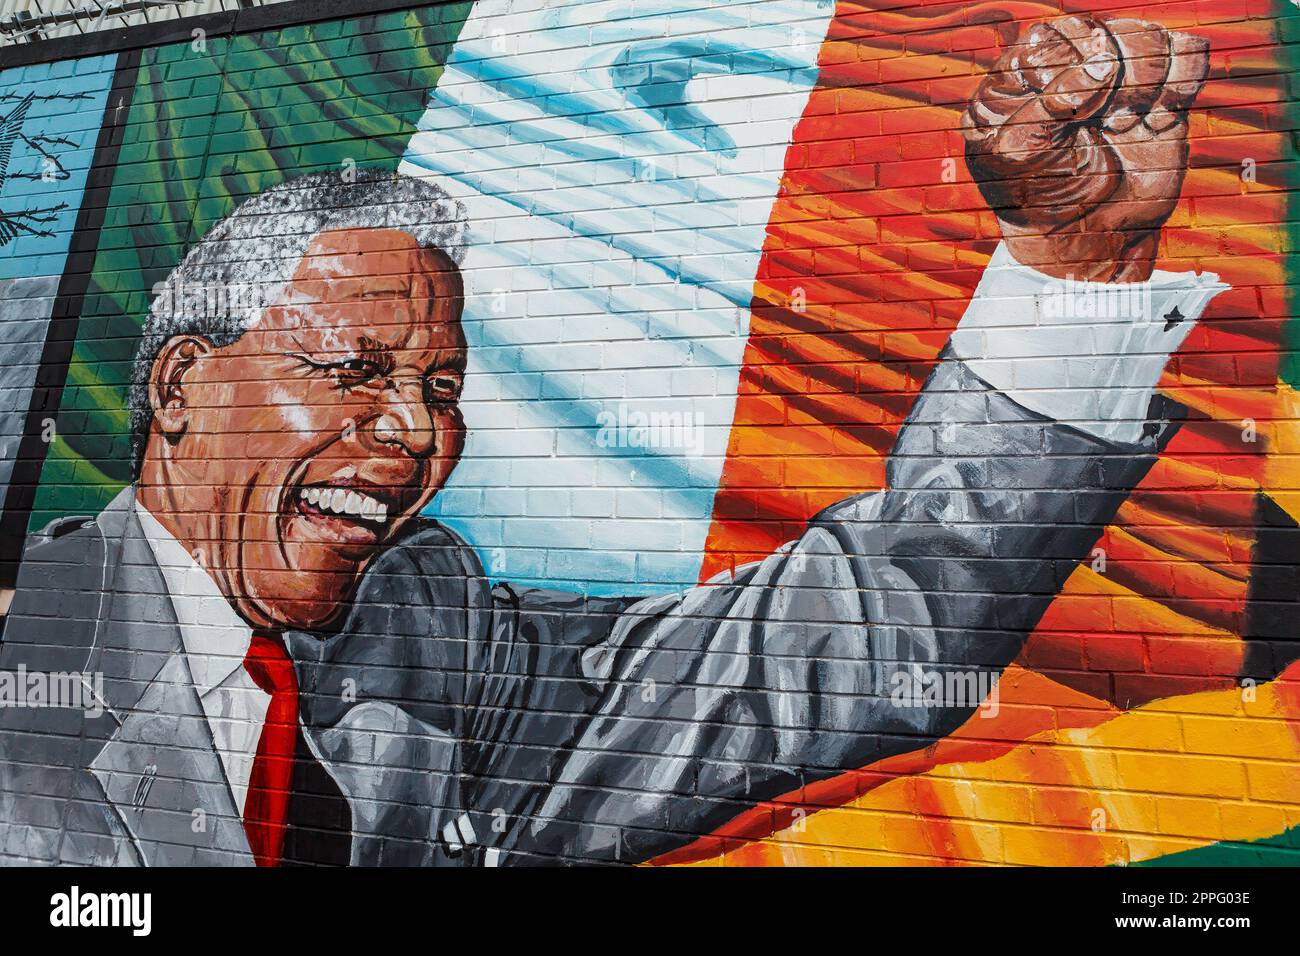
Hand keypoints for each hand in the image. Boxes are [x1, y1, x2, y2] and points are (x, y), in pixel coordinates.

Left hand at [962, 15, 1209, 281]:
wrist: (1089, 236)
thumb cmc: (1038, 198)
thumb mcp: (1021, 155)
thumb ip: (1049, 103)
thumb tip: (1101, 59)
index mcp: (1020, 76)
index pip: (1050, 36)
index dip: (1070, 71)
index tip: (1074, 117)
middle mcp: (1067, 66)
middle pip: (1102, 29)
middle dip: (1110, 79)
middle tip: (1103, 122)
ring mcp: (1116, 76)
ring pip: (1148, 36)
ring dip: (1145, 84)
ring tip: (1127, 126)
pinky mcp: (1160, 92)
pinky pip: (1189, 52)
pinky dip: (1183, 84)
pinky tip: (1161, 120)